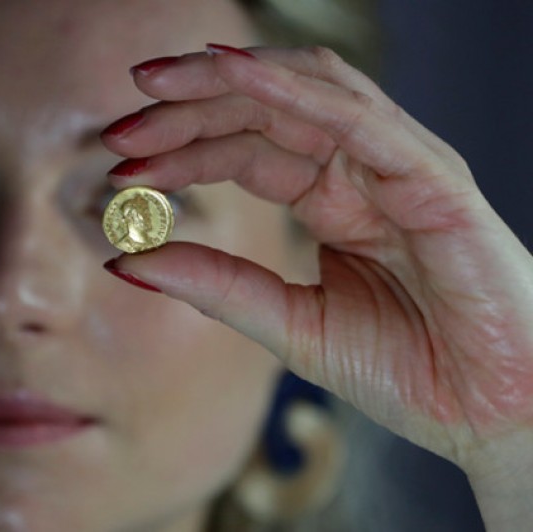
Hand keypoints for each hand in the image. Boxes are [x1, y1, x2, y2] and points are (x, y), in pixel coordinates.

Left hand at [101, 44, 532, 515]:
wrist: (495, 417)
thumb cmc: (409, 370)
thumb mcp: (290, 325)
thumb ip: (215, 286)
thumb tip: (126, 260)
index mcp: (334, 198)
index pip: (245, 150)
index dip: (180, 149)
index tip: (119, 165)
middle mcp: (364, 169)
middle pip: (264, 111)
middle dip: (188, 107)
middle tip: (120, 122)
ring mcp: (400, 166)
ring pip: (306, 92)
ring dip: (225, 83)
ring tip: (155, 86)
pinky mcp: (434, 180)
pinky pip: (357, 117)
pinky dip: (291, 90)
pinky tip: (230, 76)